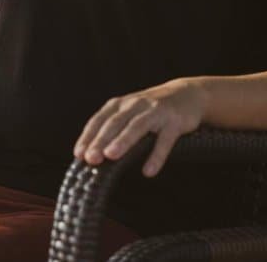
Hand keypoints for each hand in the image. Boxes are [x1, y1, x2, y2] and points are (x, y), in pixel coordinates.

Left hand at [72, 80, 206, 177]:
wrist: (187, 94)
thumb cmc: (151, 109)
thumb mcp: (130, 113)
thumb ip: (113, 130)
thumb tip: (92, 155)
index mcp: (120, 104)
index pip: (99, 120)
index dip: (88, 137)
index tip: (78, 154)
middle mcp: (135, 104)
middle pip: (115, 123)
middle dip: (101, 140)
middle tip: (91, 158)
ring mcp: (155, 111)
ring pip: (137, 126)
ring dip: (123, 141)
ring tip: (111, 156)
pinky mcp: (175, 121)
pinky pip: (165, 140)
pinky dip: (156, 156)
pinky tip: (148, 171)